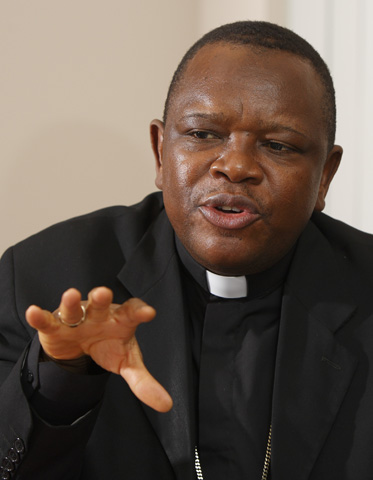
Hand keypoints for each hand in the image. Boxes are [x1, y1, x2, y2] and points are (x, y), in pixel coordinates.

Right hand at [25, 287, 172, 412]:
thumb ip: (143, 381)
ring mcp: (77, 319)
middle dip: (101, 298)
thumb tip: (166, 405)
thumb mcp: (126, 363)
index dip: (140, 311)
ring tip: (71, 295)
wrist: (81, 347)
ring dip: (72, 303)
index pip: (133, 311)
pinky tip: (34, 312)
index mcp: (121, 320)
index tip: (149, 313)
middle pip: (101, 304)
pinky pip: (48, 320)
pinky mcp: (55, 327)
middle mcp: (99, 314)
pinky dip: (40, 317)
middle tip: (103, 293)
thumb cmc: (109, 345)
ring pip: (74, 309)